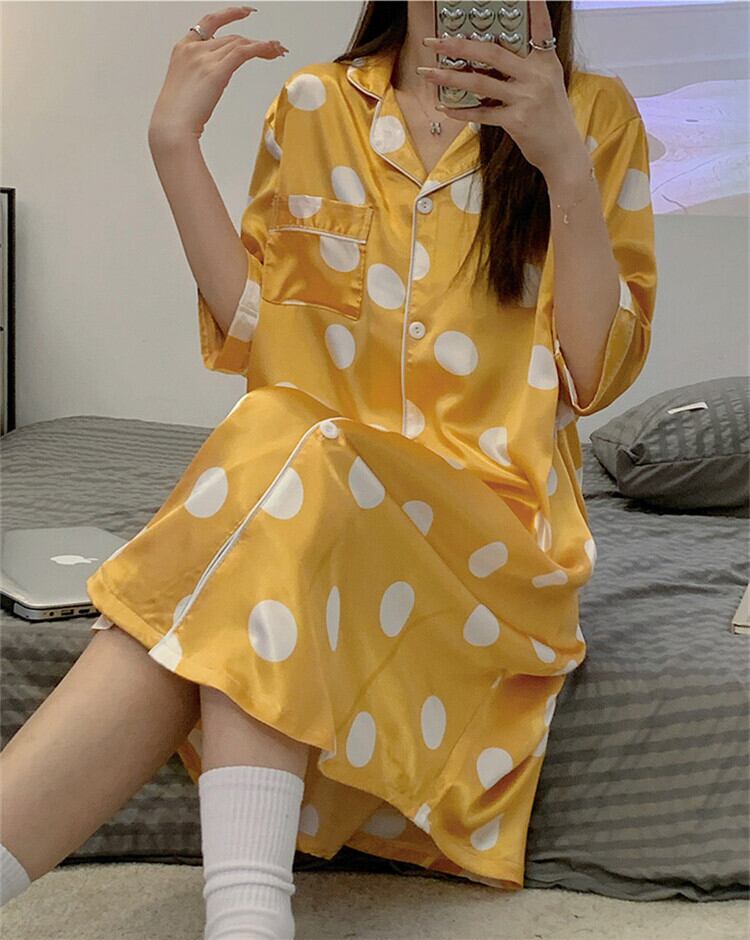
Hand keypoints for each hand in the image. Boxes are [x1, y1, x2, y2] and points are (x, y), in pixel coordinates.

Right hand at [148, 6, 287, 145]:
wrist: (172, 126)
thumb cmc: (177, 114)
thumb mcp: (188, 85)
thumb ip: (202, 74)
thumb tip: (217, 77)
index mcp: (183, 48)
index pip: (210, 22)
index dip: (229, 14)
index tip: (245, 12)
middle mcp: (194, 48)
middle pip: (231, 38)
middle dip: (254, 42)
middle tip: (272, 49)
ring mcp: (204, 58)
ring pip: (239, 44)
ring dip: (262, 47)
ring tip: (277, 53)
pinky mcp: (216, 72)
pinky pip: (243, 53)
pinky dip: (260, 48)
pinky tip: (271, 50)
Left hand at [418, 1, 580, 177]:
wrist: (563, 152)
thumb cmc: (551, 118)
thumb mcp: (547, 84)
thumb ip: (525, 68)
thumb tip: (489, 59)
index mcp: (545, 62)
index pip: (540, 27)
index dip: (533, 6)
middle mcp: (536, 76)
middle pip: (492, 52)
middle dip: (459, 45)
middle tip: (435, 41)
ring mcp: (526, 98)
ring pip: (480, 82)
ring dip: (449, 77)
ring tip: (428, 72)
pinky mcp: (516, 120)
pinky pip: (482, 113)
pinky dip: (462, 112)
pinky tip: (446, 107)